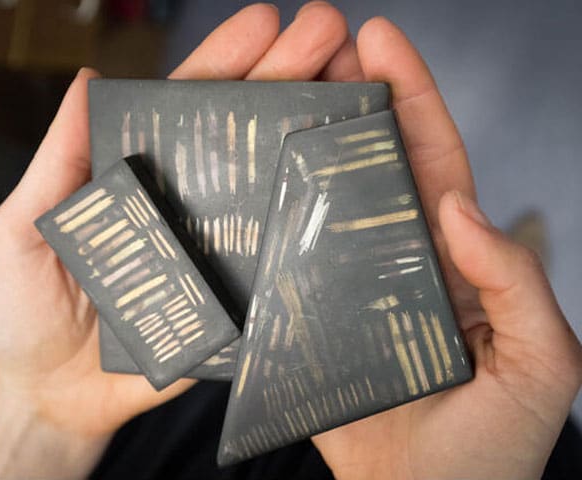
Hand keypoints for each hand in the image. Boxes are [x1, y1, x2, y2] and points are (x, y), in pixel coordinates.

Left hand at [0, 3, 353, 477]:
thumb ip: (57, 164)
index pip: (187, 110)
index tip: (265, 25)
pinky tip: (343, 187)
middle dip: (286, 77)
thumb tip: (89, 84)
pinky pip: (275, 262)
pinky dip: (309, 227)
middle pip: (242, 134)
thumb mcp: (23, 227)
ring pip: (269, 188)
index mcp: (141, 179)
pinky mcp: (235, 301)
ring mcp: (218, 251)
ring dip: (311, 137)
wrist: (54, 399)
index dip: (225, 64)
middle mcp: (189, 206)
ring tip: (352, 89)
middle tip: (327, 33)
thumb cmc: (24, 313)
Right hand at [308, 13, 581, 479]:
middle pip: (374, 164)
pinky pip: (288, 260)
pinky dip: (270, 219)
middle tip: (321, 43)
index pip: (434, 160)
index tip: (381, 40)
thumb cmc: (491, 450)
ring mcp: (349, 286)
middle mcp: (398, 260)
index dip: (412, 97)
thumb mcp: (541, 362)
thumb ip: (514, 282)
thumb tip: (460, 207)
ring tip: (279, 90)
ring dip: (306, 144)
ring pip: (326, 201)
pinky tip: (249, 183)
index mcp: (454, 259)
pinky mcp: (310, 320)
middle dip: (352, 97)